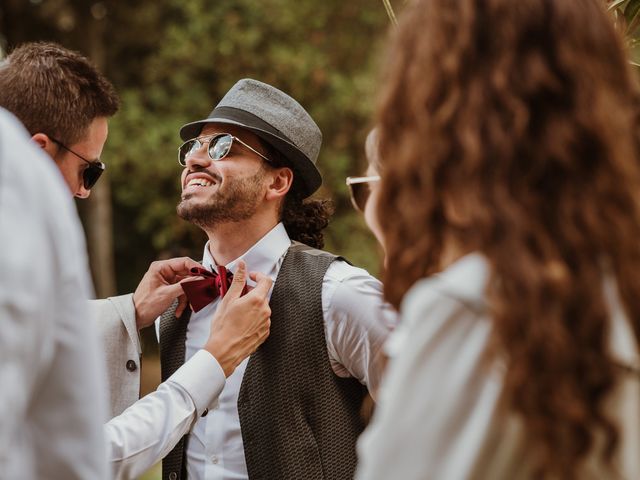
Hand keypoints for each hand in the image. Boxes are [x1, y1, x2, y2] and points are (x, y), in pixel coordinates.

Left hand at [133, 257, 202, 328]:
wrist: (135, 317)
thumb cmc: (146, 304)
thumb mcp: (167, 294)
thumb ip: (185, 285)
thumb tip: (200, 279)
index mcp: (161, 267)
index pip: (184, 262)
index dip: (197, 268)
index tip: (206, 275)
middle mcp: (165, 271)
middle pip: (187, 274)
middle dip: (193, 286)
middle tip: (201, 292)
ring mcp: (168, 280)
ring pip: (186, 285)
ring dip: (188, 297)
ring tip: (189, 307)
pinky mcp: (169, 289)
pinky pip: (182, 292)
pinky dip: (182, 302)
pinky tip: (178, 311)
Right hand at [204, 260, 271, 376]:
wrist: (225, 350)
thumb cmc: (224, 326)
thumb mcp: (228, 299)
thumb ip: (238, 280)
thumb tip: (242, 266)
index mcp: (257, 300)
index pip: (266, 280)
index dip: (258, 275)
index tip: (249, 277)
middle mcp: (265, 311)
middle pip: (262, 295)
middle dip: (251, 293)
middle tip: (237, 297)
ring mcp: (266, 323)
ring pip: (261, 308)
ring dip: (252, 306)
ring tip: (237, 313)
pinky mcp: (265, 333)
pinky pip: (262, 320)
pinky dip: (253, 318)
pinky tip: (241, 323)